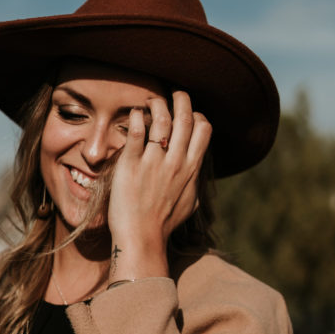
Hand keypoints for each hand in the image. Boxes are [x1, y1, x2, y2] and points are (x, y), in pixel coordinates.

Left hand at [107, 90, 211, 276]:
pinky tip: (133, 114)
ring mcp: (153, 162)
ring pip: (161, 118)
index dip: (197, 116)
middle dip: (181, 99)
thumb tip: (196, 171)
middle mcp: (175, 162)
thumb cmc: (164, 224)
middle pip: (185, 118)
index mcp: (191, 169)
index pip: (203, 129)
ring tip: (150, 101)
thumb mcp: (189, 203)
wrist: (141, 239)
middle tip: (173, 94)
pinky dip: (135, 117)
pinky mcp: (131, 165)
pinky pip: (135, 131)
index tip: (188, 115)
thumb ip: (194, 182)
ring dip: (157, 103)